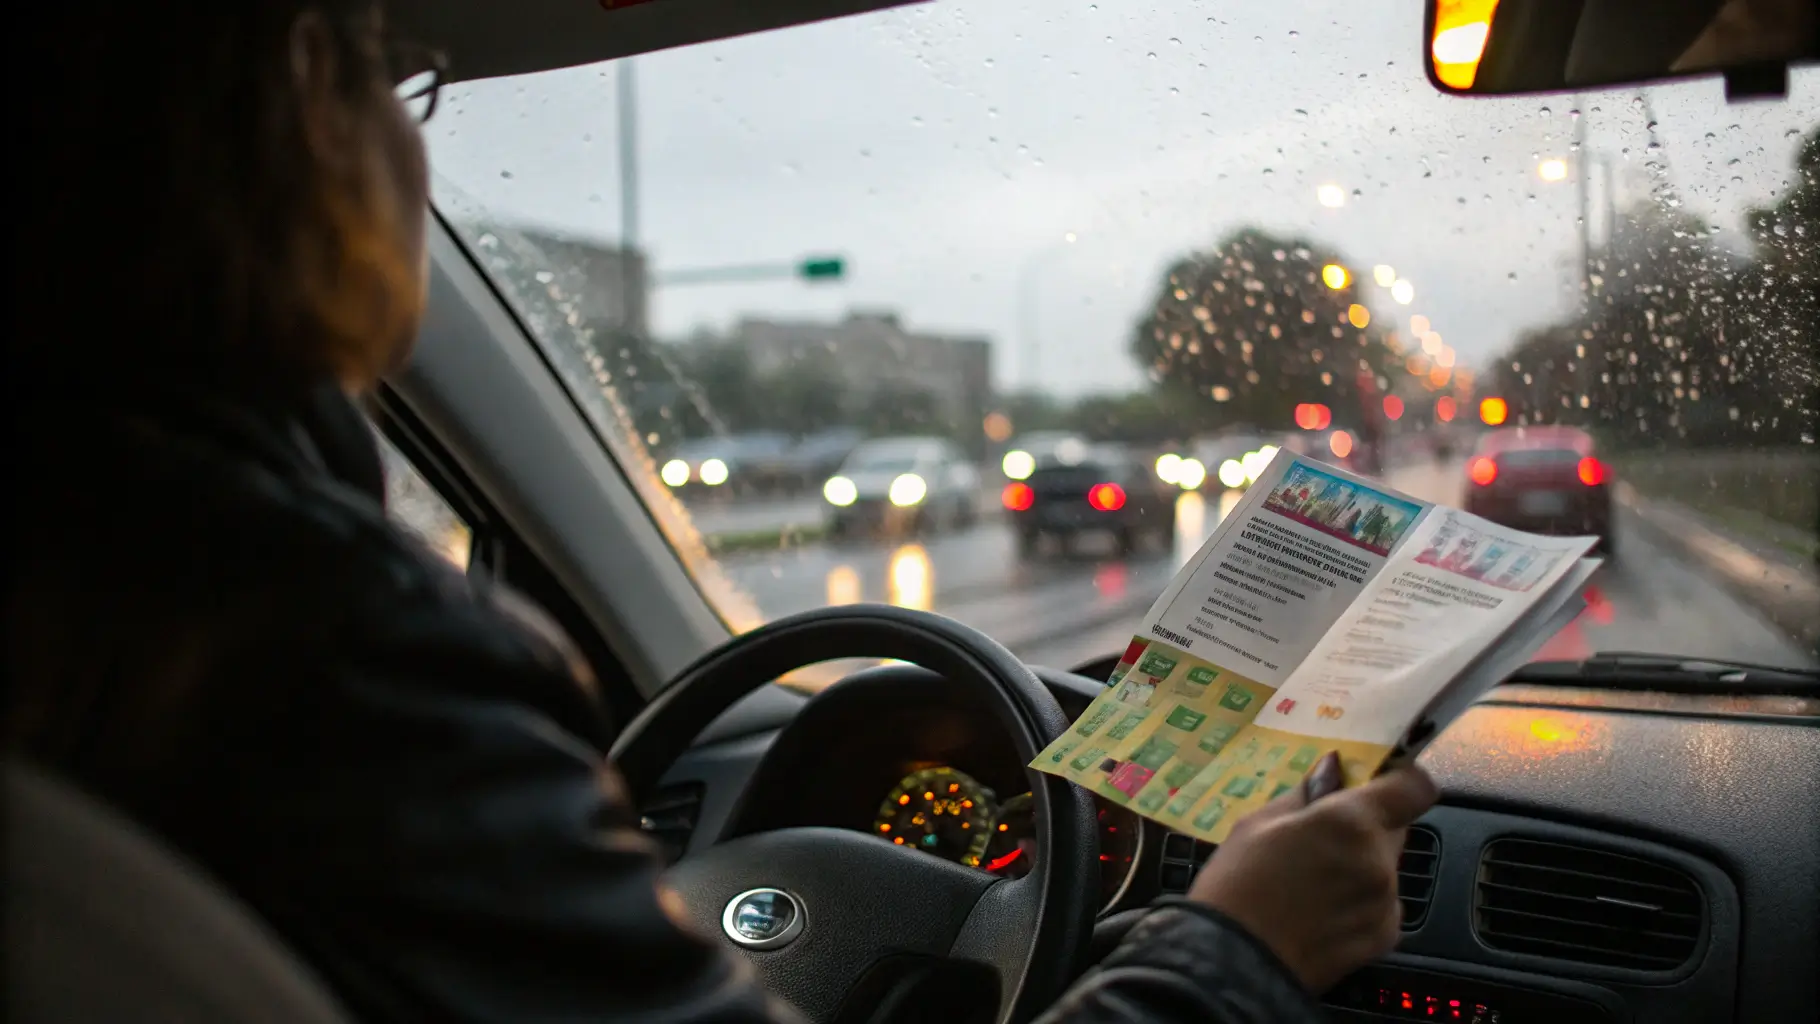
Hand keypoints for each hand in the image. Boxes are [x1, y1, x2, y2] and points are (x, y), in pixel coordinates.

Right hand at [1186, 754, 1438, 992]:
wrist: (1233, 964)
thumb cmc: (1236, 885)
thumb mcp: (1258, 824)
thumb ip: (1306, 794)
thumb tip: (1331, 769)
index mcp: (1351, 822)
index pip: (1414, 787)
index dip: (1401, 779)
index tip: (1378, 781)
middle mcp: (1379, 861)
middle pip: (1395, 826)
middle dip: (1367, 824)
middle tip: (1322, 835)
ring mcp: (1385, 902)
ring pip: (1385, 866)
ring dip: (1361, 863)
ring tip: (1312, 880)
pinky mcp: (1384, 937)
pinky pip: (1382, 902)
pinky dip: (1361, 899)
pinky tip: (1321, 909)